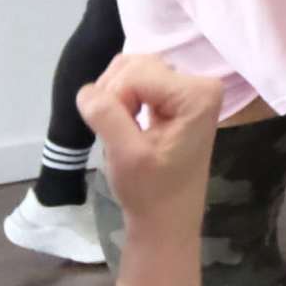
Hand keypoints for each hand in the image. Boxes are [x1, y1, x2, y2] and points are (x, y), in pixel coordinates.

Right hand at [80, 51, 222, 234]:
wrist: (166, 219)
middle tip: (119, 135)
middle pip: (134, 66)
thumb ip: (108, 117)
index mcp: (198, 93)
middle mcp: (199, 83)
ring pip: (130, 69)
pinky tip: (127, 125)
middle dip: (114, 97)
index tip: (121, 138)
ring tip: (122, 131)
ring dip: (114, 98)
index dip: (115, 103)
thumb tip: (87, 91)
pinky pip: (135, 80)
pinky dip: (120, 100)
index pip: (135, 75)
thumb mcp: (127, 157)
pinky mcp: (174, 96)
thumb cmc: (151, 193)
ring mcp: (187, 88)